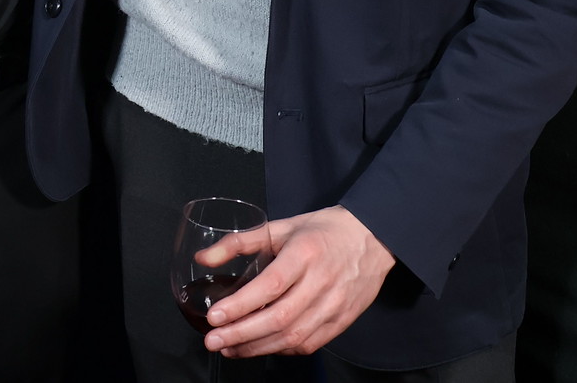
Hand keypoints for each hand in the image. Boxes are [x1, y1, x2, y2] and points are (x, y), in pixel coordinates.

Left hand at [198, 205, 394, 357]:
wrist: (373, 238)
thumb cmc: (324, 230)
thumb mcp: (281, 227)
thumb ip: (240, 242)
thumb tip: (203, 258)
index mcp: (305, 253)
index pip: (270, 286)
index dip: (240, 305)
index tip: (214, 316)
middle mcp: (321, 282)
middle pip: (279, 318)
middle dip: (241, 334)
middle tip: (213, 340)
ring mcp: (334, 305)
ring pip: (293, 336)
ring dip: (257, 348)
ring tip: (229, 348)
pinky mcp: (342, 321)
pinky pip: (309, 343)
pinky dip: (282, 349)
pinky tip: (261, 347)